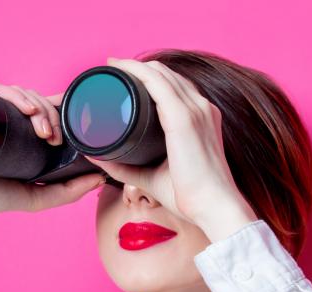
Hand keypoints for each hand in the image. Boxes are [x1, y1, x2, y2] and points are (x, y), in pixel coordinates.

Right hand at [0, 84, 106, 216]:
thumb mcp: (38, 196)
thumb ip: (68, 192)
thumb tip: (100, 179)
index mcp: (21, 131)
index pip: (46, 109)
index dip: (62, 111)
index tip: (75, 126)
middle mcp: (6, 116)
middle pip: (36, 100)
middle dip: (52, 115)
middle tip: (56, 137)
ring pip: (20, 93)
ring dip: (38, 107)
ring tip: (45, 130)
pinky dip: (15, 95)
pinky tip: (28, 110)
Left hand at [85, 58, 257, 238]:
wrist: (213, 206)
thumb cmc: (189, 196)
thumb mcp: (152, 175)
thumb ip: (125, 167)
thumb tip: (98, 158)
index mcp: (200, 118)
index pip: (174, 86)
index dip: (149, 77)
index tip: (124, 77)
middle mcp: (201, 107)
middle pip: (166, 74)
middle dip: (138, 68)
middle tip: (111, 71)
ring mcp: (195, 109)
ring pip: (161, 73)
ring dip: (134, 65)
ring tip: (111, 66)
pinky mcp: (184, 117)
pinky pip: (157, 83)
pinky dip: (137, 72)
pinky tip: (120, 68)